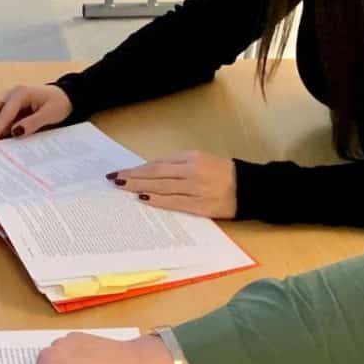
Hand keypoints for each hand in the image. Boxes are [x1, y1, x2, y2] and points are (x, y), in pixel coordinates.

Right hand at [0, 83, 71, 142]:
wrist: (65, 97)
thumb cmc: (59, 103)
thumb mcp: (50, 114)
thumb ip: (32, 123)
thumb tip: (15, 132)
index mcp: (21, 93)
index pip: (2, 113)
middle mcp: (10, 94)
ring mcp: (7, 100)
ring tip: (7, 138)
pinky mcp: (7, 107)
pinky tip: (9, 135)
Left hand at [108, 151, 235, 218]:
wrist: (248, 188)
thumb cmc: (222, 173)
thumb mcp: (200, 160)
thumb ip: (178, 165)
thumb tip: (151, 173)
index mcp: (191, 158)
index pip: (158, 164)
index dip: (138, 168)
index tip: (122, 172)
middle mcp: (192, 171)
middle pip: (156, 174)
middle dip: (133, 177)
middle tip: (114, 180)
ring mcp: (196, 189)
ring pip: (162, 187)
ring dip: (140, 187)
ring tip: (123, 188)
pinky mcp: (200, 205)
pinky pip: (175, 202)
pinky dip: (158, 200)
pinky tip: (144, 198)